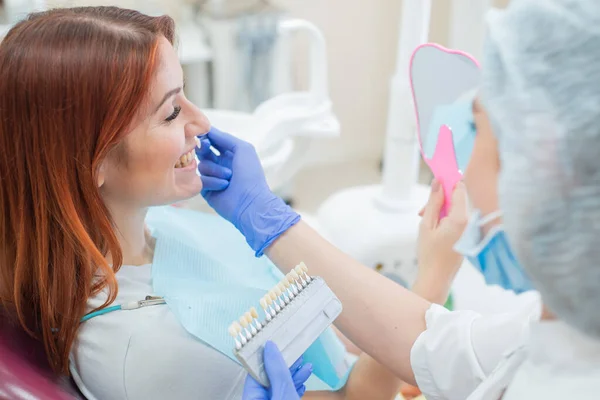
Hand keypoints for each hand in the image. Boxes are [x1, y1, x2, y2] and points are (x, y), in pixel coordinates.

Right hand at [196, 127, 299, 255]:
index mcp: (231, 154)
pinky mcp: (206, 190)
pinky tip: (223, 187)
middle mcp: (221, 164)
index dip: (207, 137)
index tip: (202, 134)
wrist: (250, 202)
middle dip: (204, 149)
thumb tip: (208, 129)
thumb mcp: (243, 149)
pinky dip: (212, 181)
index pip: (213, 141)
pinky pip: (201, 179)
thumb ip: (224, 137)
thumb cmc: (250, 174)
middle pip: (203, 151)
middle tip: (206, 149)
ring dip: (215, 169)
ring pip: (202, 165)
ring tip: (229, 178)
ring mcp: (213, 177)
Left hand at [242, 341, 312, 399]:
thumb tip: (270, 346)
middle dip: (285, 365)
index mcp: (252, 397)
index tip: (277, 341)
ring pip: (280, 387)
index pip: (255, 371)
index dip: (266, 355)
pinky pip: (286, 395)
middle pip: (269, 378)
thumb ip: (277, 371)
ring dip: (294, 375)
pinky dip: (295, 387)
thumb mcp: (283, 392)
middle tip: (296, 351)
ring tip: (306, 364)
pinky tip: (304, 381)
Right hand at [413, 179, 467, 303]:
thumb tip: (437, 183)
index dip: (449, 178)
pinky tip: (433, 226)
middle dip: (441, 196)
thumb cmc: (430, 254)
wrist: (437, 278)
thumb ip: (433, 202)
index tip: (441, 171)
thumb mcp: (426, 225)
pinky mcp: (468, 234)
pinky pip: (458, 218)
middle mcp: (470, 222)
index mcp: (460, 218)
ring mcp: (470, 229)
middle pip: (458, 198)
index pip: (459, 188)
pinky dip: (446, 217)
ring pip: (457, 208)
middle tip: (423, 207)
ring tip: (425, 219)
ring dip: (442, 208)